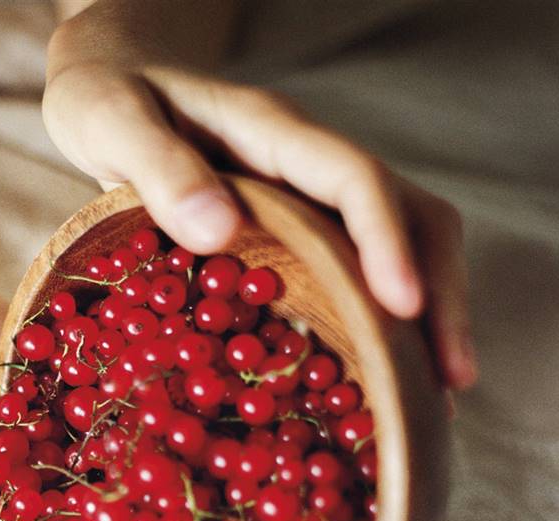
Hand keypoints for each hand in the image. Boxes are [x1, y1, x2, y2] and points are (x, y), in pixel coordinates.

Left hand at [44, 46, 475, 389]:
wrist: (113, 83)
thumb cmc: (109, 99)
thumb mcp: (112, 121)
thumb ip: (159, 167)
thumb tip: (221, 230)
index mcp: (272, 133)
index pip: (354, 180)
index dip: (387, 241)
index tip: (404, 308)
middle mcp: (305, 166)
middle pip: (408, 216)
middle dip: (439, 294)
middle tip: (449, 383)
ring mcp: (305, 198)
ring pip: (397, 245)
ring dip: (424, 317)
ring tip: (432, 397)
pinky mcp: (292, 231)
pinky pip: (352, 271)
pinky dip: (375, 323)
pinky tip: (375, 376)